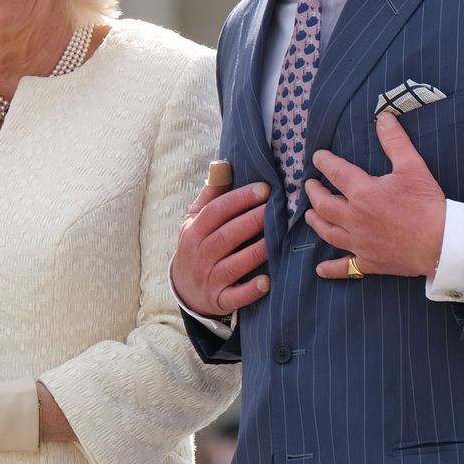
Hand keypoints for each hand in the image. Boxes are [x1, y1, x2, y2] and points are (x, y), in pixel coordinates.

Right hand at [171, 166, 270, 317]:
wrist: (185, 289)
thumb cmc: (197, 246)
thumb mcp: (195, 219)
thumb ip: (210, 194)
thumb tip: (222, 164)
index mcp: (194, 230)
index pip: (217, 211)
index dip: (240, 199)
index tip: (264, 188)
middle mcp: (200, 254)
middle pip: (227, 236)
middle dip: (253, 221)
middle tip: (277, 208)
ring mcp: (209, 278)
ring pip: (234, 264)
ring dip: (256, 252)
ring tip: (278, 239)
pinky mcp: (219, 299)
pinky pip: (235, 296)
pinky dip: (250, 290)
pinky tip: (266, 281)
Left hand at [304, 110, 445, 279]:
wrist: (441, 242)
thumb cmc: (427, 204)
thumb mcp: (412, 166)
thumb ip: (395, 142)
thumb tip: (384, 118)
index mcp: (363, 193)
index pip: (335, 172)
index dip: (324, 162)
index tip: (317, 156)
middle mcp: (354, 218)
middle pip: (324, 204)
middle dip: (314, 192)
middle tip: (309, 184)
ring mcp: (359, 242)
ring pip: (328, 232)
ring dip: (316, 221)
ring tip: (310, 214)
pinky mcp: (369, 262)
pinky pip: (344, 267)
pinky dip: (330, 269)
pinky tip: (320, 269)